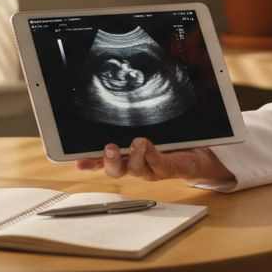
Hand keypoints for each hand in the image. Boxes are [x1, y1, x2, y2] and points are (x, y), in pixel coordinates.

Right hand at [75, 137, 234, 182]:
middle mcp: (133, 165)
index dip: (88, 162)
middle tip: (108, 148)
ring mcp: (150, 169)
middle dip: (108, 161)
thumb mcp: (142, 128)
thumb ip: (126, 121)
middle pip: (114, 171)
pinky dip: (151, 153)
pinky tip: (148, 144)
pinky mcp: (166, 168)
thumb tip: (108, 100)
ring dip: (134, 156)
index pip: (100, 161)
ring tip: (137, 142)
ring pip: (135, 170)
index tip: (78, 161)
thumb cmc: (165, 140)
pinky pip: (157, 163)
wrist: (194, 153)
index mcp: (123, 156)